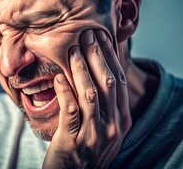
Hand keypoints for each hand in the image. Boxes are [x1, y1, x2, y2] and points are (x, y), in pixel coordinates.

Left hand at [43, 30, 131, 168]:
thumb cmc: (87, 146)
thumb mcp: (104, 125)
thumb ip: (105, 102)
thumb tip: (99, 67)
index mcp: (123, 119)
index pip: (119, 81)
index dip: (111, 57)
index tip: (102, 36)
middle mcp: (113, 126)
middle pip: (108, 83)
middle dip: (97, 56)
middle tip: (87, 35)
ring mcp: (95, 135)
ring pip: (90, 95)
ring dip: (81, 70)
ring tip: (73, 50)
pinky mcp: (74, 142)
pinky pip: (70, 112)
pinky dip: (65, 91)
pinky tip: (59, 77)